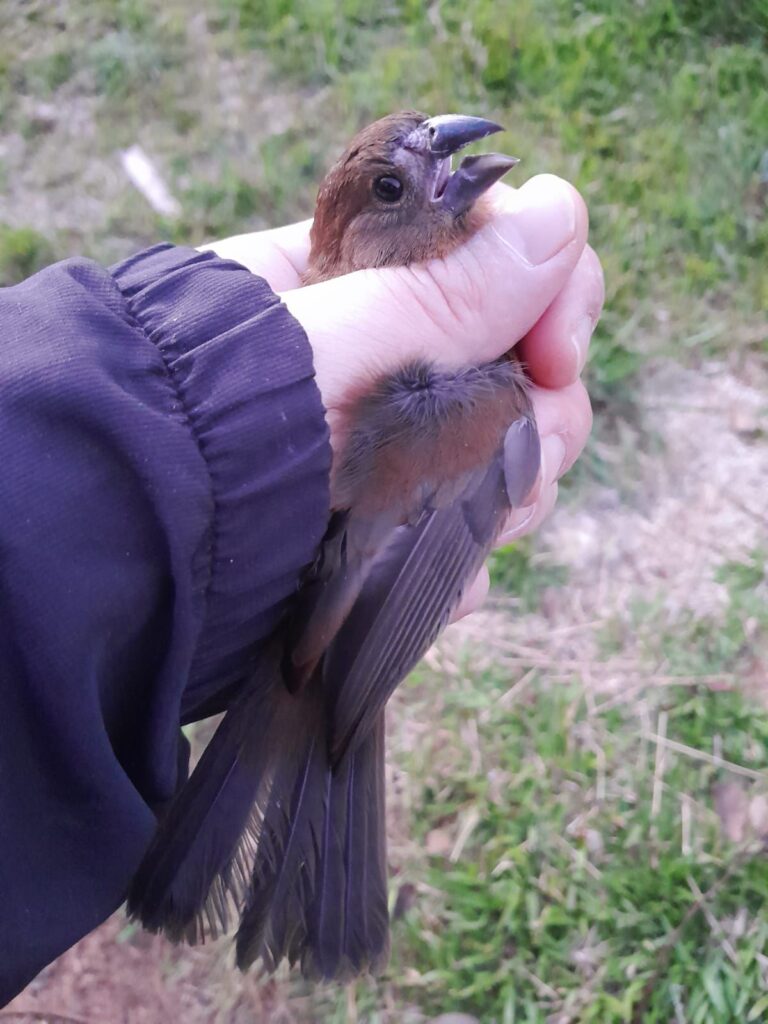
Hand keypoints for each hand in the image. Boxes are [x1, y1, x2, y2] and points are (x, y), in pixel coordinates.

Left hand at [201, 174, 603, 617]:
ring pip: (509, 449)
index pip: (500, 258)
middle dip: (542, 411)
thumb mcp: (332, 343)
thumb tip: (560, 213)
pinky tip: (439, 570)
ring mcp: (396, 444)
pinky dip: (465, 554)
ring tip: (475, 516)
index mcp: (370, 284)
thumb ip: (444, 288)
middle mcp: (392, 361)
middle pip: (522, 364)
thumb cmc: (221, 425)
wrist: (154, 548)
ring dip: (514, 486)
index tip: (558, 352)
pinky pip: (466, 528)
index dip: (553, 296)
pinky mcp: (391, 521)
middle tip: (525, 450)